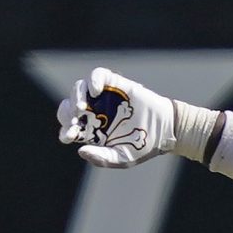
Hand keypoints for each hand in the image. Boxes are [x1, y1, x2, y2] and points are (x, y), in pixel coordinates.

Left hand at [57, 67, 176, 168]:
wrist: (166, 129)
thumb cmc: (144, 146)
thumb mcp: (123, 158)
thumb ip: (102, 158)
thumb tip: (80, 150)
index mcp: (92, 130)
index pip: (70, 128)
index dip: (66, 132)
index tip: (70, 136)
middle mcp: (94, 111)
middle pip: (69, 107)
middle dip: (67, 113)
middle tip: (76, 119)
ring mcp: (104, 96)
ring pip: (79, 88)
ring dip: (76, 96)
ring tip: (82, 107)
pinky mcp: (115, 83)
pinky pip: (97, 75)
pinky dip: (93, 80)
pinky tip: (95, 92)